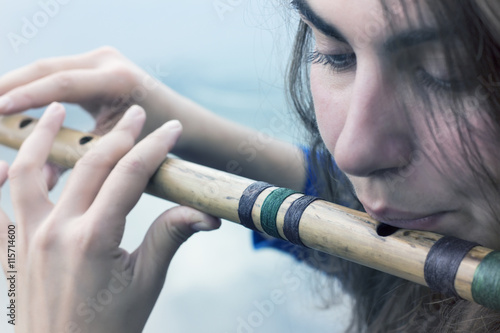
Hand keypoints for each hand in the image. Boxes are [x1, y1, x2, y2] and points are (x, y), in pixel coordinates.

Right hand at [0, 47, 168, 188]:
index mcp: (118, 80)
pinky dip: (32, 85)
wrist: (180, 121)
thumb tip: (42, 174)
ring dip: (16, 83)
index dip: (27, 96)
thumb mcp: (119, 149)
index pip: (62, 84)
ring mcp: (101, 57)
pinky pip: (56, 71)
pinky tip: (10, 99)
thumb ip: (83, 157)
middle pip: (47, 68)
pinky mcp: (94, 62)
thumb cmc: (156, 140)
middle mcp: (108, 60)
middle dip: (10, 85)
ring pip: (47, 67)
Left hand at [0, 103, 219, 332]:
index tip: (169, 129)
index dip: (153, 147)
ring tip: (55, 109)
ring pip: (27, 172)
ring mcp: (26, 240)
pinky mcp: (8, 253)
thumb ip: (170, 237)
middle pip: (89, 166)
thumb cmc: (111, 326)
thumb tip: (206, 214)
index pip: (130, 176)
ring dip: (41, 137)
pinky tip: (0, 164)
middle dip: (117, 135)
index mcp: (95, 239)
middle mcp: (56, 232)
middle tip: (134, 114)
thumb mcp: (146, 282)